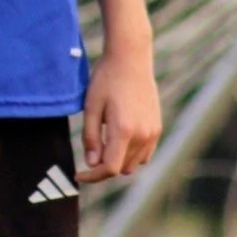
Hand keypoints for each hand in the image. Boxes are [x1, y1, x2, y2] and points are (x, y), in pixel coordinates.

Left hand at [76, 47, 161, 184]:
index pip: (109, 168)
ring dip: (118, 161)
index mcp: (123, 130)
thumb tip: (91, 164)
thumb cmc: (106, 80)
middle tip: (91, 152)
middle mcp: (142, 135)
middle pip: (121, 168)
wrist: (131, 59)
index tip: (78, 175)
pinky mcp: (157, 128)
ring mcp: (153, 132)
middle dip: (104, 167)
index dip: (92, 177)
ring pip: (134, 164)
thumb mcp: (91, 107)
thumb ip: (90, 138)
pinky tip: (120, 140)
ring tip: (105, 142)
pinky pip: (145, 155)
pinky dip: (132, 155)